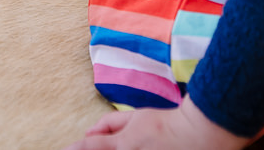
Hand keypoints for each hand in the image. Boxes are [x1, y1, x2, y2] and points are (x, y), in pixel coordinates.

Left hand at [64, 100, 244, 149]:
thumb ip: (111, 124)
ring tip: (127, 142)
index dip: (76, 149)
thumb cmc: (165, 122)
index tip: (65, 149)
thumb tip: (89, 132)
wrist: (198, 133)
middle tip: (86, 146)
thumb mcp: (136, 116)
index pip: (92, 148)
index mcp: (123, 146)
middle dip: (92, 149)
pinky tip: (139, 147)